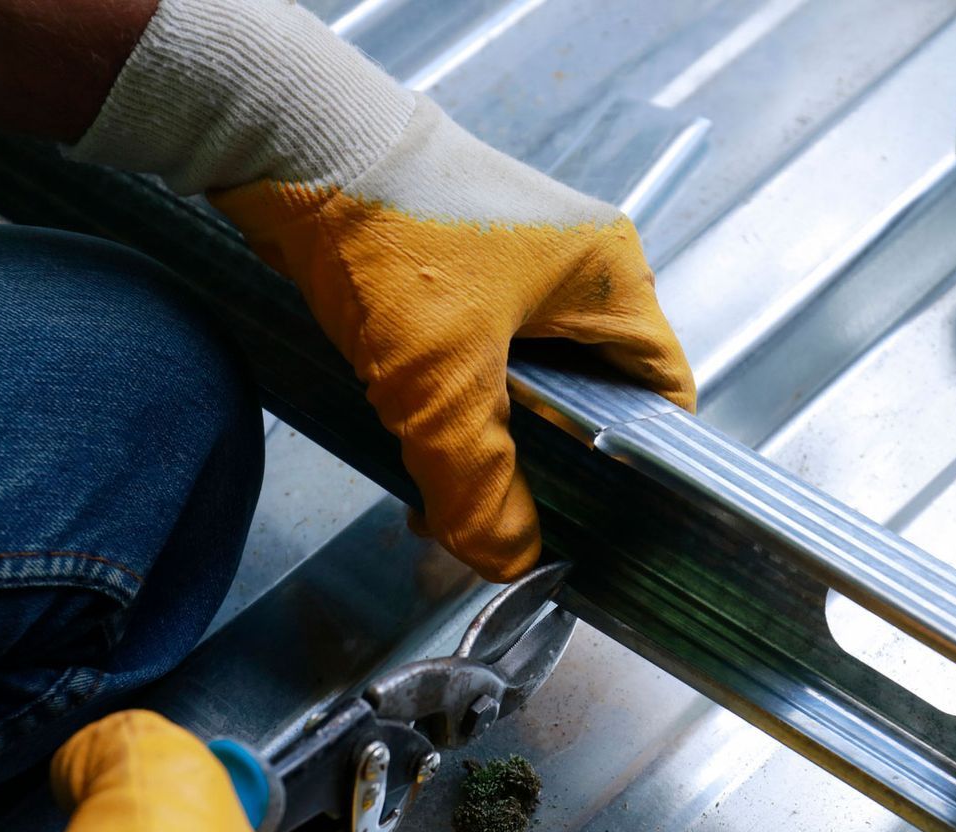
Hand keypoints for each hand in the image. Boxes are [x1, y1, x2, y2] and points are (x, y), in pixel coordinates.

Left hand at [68, 0, 694, 579]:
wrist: (292, 148)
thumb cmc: (390, 232)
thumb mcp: (441, 382)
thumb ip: (478, 482)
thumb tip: (508, 560)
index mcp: (608, 280)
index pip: (662, 393)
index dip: (640, 466)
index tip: (598, 522)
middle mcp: (574, 270)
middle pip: (590, 400)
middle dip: (547, 470)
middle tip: (509, 524)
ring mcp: (514, 269)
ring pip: (526, 388)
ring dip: (490, 446)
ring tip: (450, 499)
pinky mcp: (457, 275)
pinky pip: (476, 363)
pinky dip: (453, 412)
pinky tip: (416, 452)